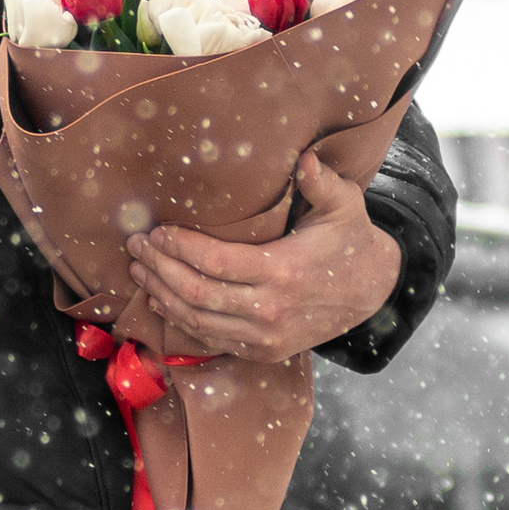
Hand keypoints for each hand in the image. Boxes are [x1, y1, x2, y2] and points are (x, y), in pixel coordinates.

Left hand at [125, 150, 402, 364]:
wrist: (373, 292)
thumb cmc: (350, 241)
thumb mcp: (344, 205)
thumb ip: (321, 182)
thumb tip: (303, 158)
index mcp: (283, 271)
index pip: (214, 262)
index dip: (179, 247)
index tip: (157, 231)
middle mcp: (269, 310)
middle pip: (196, 293)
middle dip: (159, 269)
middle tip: (135, 247)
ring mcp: (265, 337)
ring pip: (197, 321)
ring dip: (161, 296)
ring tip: (139, 272)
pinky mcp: (262, 351)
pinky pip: (211, 340)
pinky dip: (181, 322)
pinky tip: (161, 302)